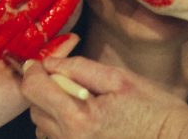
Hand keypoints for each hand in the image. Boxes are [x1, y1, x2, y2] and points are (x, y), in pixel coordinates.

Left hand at [22, 56, 187, 138]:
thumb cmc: (154, 111)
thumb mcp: (119, 78)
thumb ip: (80, 68)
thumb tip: (50, 63)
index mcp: (79, 118)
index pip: (33, 89)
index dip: (33, 71)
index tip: (41, 63)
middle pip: (34, 108)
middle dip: (45, 90)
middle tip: (73, 82)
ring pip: (43, 125)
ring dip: (53, 109)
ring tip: (82, 103)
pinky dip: (62, 126)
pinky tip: (86, 119)